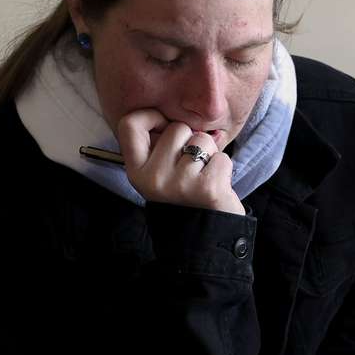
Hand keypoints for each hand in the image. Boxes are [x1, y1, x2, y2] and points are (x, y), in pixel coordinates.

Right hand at [117, 110, 243, 214]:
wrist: (203, 238)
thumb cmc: (185, 198)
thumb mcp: (162, 175)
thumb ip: (166, 146)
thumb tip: (195, 120)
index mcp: (136, 172)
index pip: (130, 124)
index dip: (151, 117)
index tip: (164, 125)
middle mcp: (153, 177)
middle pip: (177, 128)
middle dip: (191, 140)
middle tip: (192, 166)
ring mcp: (180, 183)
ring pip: (202, 140)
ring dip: (210, 154)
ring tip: (204, 176)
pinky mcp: (207, 188)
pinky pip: (222, 157)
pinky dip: (224, 168)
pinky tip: (216, 185)